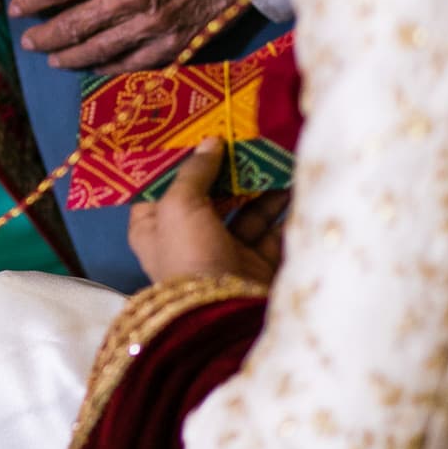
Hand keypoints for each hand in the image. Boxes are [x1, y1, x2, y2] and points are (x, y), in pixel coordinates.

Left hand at [9, 0, 242, 75]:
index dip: (32, 0)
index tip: (17, 8)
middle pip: (72, 26)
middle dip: (44, 35)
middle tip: (29, 40)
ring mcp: (151, 26)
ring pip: (96, 51)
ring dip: (68, 57)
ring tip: (52, 57)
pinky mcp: (171, 45)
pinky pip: (128, 64)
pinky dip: (104, 67)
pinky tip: (90, 65)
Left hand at [129, 138, 289, 284]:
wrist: (228, 314)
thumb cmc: (189, 254)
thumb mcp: (179, 205)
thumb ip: (194, 171)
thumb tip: (210, 142)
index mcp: (153, 229)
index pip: (160, 189)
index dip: (176, 163)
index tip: (195, 133)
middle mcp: (186, 241)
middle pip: (207, 197)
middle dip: (226, 171)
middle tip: (245, 140)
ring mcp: (223, 254)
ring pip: (243, 212)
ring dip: (259, 187)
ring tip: (275, 158)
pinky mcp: (256, 265)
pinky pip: (271, 232)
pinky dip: (282, 211)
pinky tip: (294, 185)